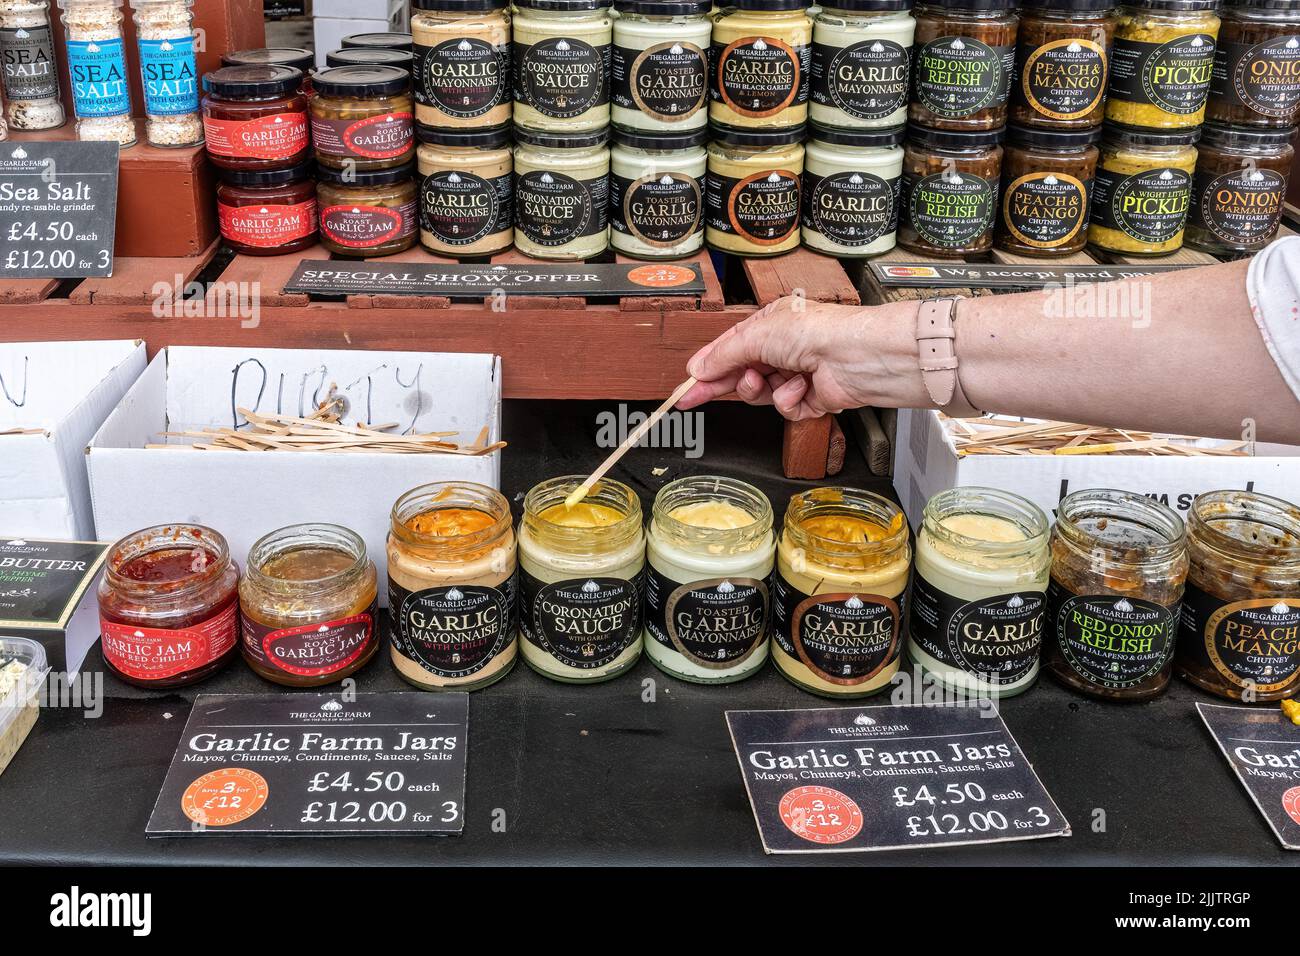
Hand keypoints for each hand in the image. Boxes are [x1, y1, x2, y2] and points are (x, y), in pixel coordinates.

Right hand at [678, 296, 924, 419]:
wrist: (856, 356)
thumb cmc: (815, 331)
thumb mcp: (756, 336)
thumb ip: (724, 355)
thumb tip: (698, 368)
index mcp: (771, 326)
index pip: (730, 350)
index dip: (707, 369)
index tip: (686, 387)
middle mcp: (784, 349)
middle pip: (741, 375)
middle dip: (723, 384)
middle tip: (694, 398)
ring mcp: (798, 374)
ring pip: (762, 395)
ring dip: (762, 390)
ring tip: (768, 380)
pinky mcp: (812, 399)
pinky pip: (786, 408)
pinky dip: (790, 401)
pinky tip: (802, 387)